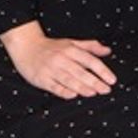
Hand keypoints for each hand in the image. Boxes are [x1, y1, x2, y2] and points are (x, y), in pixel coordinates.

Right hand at [0, 21, 115, 98]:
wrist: (26, 47)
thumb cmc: (52, 47)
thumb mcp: (71, 43)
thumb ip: (90, 47)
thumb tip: (108, 50)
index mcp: (71, 49)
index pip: (90, 60)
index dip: (102, 70)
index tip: (112, 80)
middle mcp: (62, 59)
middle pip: (81, 72)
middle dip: (95, 82)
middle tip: (106, 90)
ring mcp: (51, 69)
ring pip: (69, 80)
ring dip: (82, 87)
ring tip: (94, 93)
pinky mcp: (41, 79)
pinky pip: (54, 86)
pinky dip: (64, 91)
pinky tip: (73, 95)